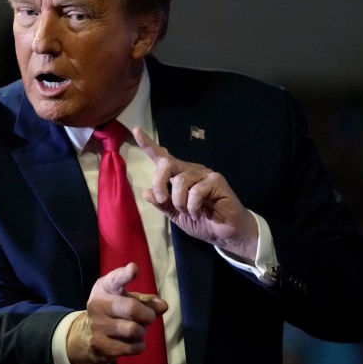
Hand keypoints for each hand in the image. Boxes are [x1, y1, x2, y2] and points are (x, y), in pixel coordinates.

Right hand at [67, 262, 167, 363]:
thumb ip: (147, 301)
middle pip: (132, 308)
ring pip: (133, 330)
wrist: (88, 334)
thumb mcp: (128, 299)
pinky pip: (130, 347)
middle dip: (148, 315)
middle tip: (149, 317)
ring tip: (138, 330)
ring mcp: (97, 325)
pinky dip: (138, 346)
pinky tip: (133, 342)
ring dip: (142, 332)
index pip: (115, 279)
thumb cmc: (115, 310)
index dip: (125, 274)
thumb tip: (163, 306)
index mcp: (105, 287)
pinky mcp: (100, 345)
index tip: (134, 269)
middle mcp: (97, 304)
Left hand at [133, 126, 258, 262]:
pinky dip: (193, 207)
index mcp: (179, 177)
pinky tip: (200, 212)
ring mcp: (204, 174)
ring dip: (179, 202)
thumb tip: (146, 192)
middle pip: (166, 164)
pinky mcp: (216, 180)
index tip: (136, 130)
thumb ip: (163, 205)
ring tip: (189, 212)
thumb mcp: (177, 216)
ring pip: (180, 181)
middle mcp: (190, 171)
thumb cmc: (203, 222)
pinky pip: (196, 191)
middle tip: (163, 200)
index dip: (149, 145)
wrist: (226, 233)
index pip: (163, 158)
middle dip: (159, 182)